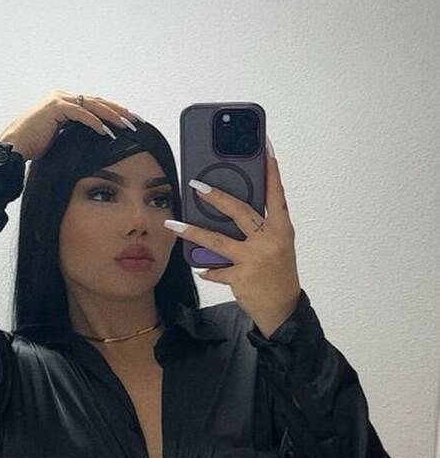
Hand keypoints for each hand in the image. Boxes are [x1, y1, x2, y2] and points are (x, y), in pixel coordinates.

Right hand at [0, 89, 141, 161]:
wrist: (13, 148)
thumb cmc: (34, 148)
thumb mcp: (61, 139)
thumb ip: (77, 133)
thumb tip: (98, 141)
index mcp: (65, 103)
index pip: (95, 105)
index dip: (114, 112)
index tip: (131, 122)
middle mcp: (62, 97)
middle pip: (98, 102)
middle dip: (119, 111)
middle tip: (137, 121)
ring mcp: (58, 100)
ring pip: (92, 105)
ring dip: (112, 116)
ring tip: (127, 126)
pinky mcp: (55, 108)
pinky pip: (80, 114)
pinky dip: (94, 123)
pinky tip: (106, 132)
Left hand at [164, 147, 301, 335]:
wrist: (283, 310)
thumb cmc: (278, 274)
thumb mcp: (277, 246)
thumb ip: (259, 228)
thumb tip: (229, 210)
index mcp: (282, 229)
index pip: (276, 194)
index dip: (271, 170)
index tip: (264, 147)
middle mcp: (270, 241)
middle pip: (239, 211)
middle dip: (216, 196)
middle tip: (195, 185)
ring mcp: (255, 259)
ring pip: (217, 240)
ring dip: (192, 231)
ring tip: (173, 223)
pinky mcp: (241, 277)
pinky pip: (216, 269)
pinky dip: (207, 268)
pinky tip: (201, 267)